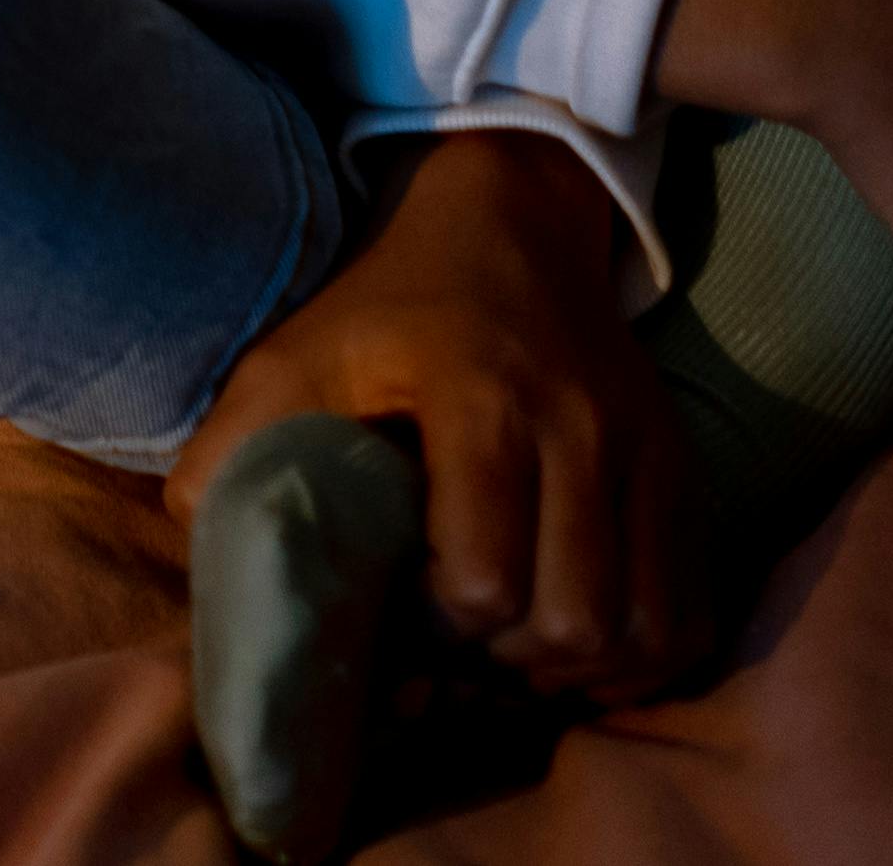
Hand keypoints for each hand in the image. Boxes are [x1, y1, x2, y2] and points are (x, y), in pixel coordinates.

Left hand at [168, 129, 695, 700]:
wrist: (508, 224)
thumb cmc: (385, 308)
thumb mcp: (292, 357)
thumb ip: (234, 455)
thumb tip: (204, 566)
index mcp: (480, 395)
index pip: (480, 581)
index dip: (430, 626)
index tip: (397, 605)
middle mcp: (581, 424)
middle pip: (569, 623)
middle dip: (502, 664)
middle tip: (455, 643)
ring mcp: (645, 449)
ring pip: (638, 630)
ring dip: (572, 669)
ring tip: (511, 648)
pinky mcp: (682, 471)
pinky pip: (687, 612)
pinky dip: (637, 654)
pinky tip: (574, 641)